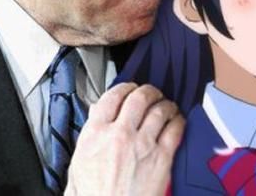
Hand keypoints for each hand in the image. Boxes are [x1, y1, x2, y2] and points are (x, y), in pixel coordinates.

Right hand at [64, 83, 183, 195]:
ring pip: (159, 109)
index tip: (129, 88)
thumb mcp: (77, 167)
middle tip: (152, 93)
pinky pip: (175, 129)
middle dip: (147, 91)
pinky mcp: (162, 158)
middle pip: (138, 97)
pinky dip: (178, 121)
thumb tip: (96, 122)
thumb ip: (89, 140)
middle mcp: (119, 133)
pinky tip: (178, 121)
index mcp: (95, 134)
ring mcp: (143, 144)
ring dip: (165, 104)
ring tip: (167, 105)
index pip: (111, 96)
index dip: (123, 87)